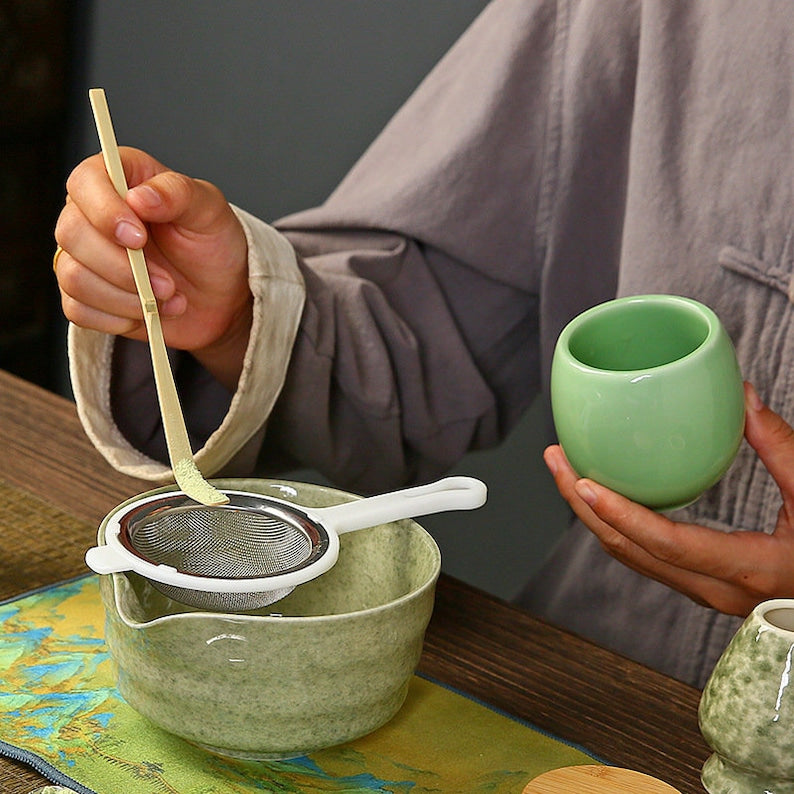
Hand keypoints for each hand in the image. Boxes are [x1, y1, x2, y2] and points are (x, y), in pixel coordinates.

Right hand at [54, 147, 250, 390]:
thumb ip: (177, 194)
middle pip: (72, 234)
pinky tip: (150, 313)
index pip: (85, 182)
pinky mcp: (85, 295)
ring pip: (73, 277)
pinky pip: (78, 310)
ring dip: (126, 298)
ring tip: (168, 298)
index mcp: (118, 179)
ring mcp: (83, 256)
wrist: (220, 294)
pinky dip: (120, 318)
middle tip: (168, 284)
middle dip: (124, 268)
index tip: (138, 238)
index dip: (105, 212)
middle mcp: (90, 214)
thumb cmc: (212, 244)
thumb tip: (140, 197)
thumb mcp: (209, 210)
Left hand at [544, 382, 793, 616]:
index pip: (668, 544)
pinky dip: (617, 526)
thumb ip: (783, 448)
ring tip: (567, 473)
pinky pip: (646, 558)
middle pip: (631, 551)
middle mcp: (718, 590)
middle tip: (556, 461)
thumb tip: (743, 398)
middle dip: (584, 506)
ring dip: (594, 516)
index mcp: (749, 570)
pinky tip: (605, 498)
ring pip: (632, 557)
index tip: (582, 482)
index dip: (622, 514)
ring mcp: (707, 592)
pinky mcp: (703, 585)